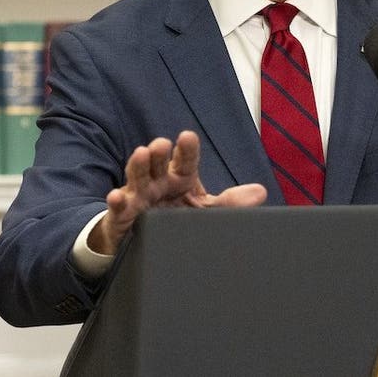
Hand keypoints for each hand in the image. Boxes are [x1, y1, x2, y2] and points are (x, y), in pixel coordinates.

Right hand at [89, 130, 266, 255]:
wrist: (147, 240)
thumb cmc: (177, 216)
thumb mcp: (206, 210)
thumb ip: (231, 203)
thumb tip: (260, 192)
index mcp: (181, 178)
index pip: (186, 159)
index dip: (187, 149)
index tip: (188, 137)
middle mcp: (159, 182)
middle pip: (159, 163)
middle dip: (159, 153)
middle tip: (162, 144)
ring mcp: (139, 197)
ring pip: (137, 178)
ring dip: (138, 166)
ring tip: (141, 154)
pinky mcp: (123, 216)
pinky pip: (119, 209)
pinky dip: (117, 202)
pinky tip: (117, 196)